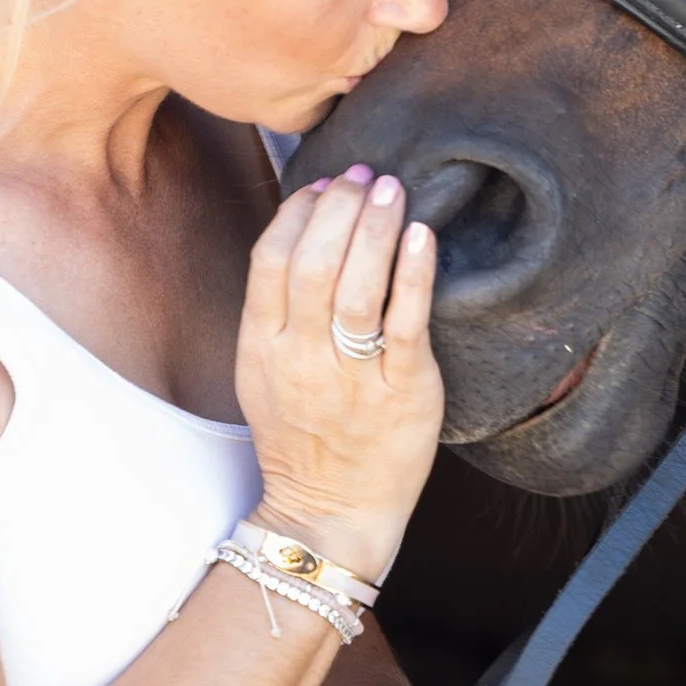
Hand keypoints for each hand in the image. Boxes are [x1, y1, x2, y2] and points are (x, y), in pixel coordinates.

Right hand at [237, 165, 442, 580]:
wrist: (332, 511)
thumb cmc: (304, 431)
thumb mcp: (265, 370)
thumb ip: (277, 306)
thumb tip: (306, 227)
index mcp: (263, 347)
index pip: (269, 259)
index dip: (298, 212)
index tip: (324, 183)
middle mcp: (302, 357)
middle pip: (314, 263)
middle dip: (339, 208)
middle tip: (365, 174)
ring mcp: (352, 375)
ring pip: (358, 287)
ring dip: (375, 229)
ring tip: (392, 188)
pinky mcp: (403, 389)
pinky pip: (407, 323)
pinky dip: (414, 274)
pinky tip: (422, 236)